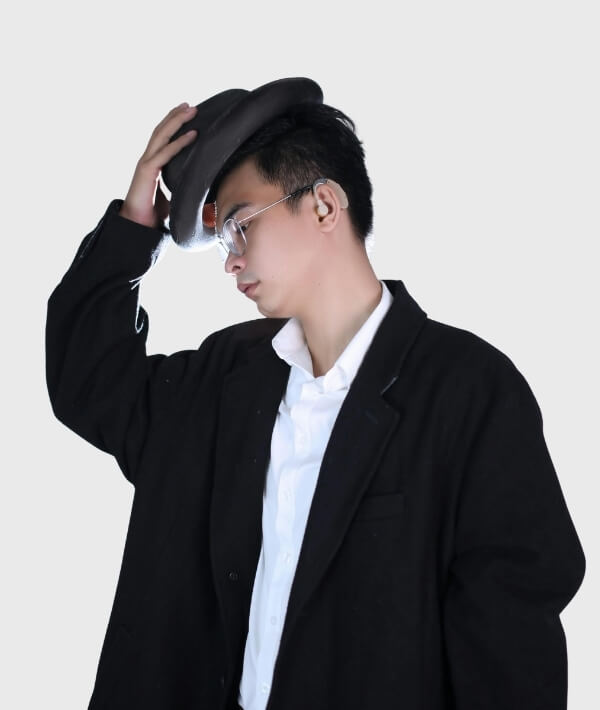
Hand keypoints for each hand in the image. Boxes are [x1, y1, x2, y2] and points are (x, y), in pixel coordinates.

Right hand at [119, 103, 197, 228]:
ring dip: (177, 121)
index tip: (185, 113)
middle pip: (161, 130)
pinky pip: (166, 153)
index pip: (162, 137)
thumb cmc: (153, 213)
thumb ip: (182, 190)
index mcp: (152, 163)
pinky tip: (192, 135)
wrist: (136, 224)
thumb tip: (202, 194)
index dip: (172, 123)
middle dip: (175, 116)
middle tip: (190, 105)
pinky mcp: (147, 171)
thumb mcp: (173, 197)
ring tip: (191, 111)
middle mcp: (147, 158)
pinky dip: (180, 143)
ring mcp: (146, 163)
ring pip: (162, 135)